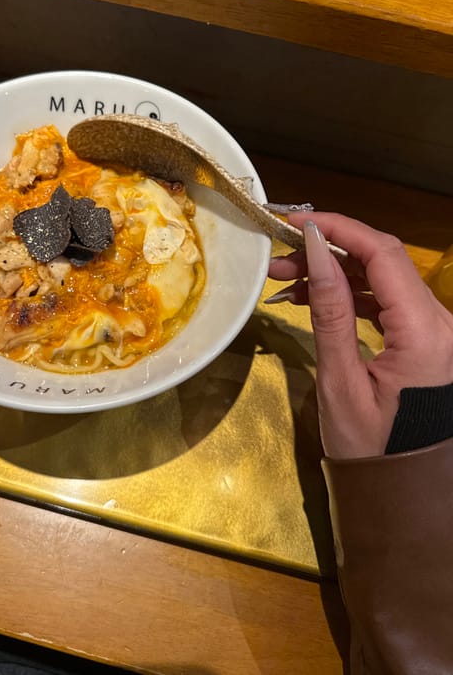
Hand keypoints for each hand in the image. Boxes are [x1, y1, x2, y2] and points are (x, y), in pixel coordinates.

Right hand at [267, 213, 452, 458]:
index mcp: (425, 332)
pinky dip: (351, 295)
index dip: (339, 228)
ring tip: (285, 280)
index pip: (383, 255)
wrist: (403, 493)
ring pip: (383, 280)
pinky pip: (388, 303)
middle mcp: (441, 323)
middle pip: (383, 263)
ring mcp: (437, 331)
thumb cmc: (370, 449)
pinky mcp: (426, 341)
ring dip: (336, 273)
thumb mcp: (341, 380)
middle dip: (329, 251)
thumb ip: (331, 311)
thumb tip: (315, 249)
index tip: (295, 222)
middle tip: (278, 258)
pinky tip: (313, 299)